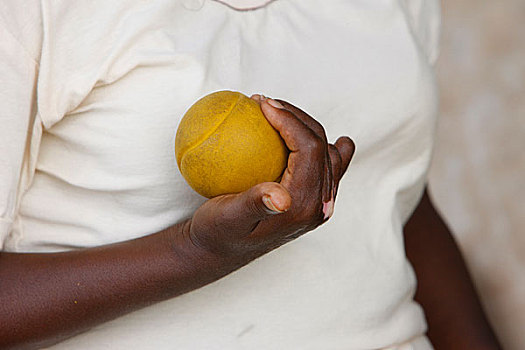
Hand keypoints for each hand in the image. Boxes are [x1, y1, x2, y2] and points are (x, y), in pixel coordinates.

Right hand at [184, 96, 354, 260]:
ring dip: (305, 127)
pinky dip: (310, 142)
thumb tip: (282, 197)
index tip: (262, 103)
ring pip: (327, 152)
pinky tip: (296, 132)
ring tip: (277, 112)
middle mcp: (318, 206)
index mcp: (304, 207)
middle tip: (264, 102)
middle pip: (322, 146)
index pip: (310, 149)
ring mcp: (318, 204)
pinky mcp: (311, 200)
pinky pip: (321, 164)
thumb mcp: (229, 218)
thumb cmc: (218, 232)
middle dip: (296, 117)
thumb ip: (255, 205)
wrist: (219, 250)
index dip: (290, 119)